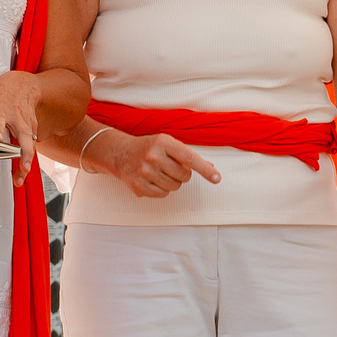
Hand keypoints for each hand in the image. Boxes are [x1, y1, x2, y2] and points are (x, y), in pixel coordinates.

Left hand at [0, 72, 45, 183]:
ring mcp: (26, 123)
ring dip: (27, 159)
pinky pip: (32, 144)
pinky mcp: (32, 128)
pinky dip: (29, 157)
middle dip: (24, 152)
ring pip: (30, 143)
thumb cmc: (1, 91)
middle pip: (22, 135)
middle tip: (22, 167)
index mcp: (0, 108)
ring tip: (22, 174)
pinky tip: (24, 169)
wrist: (24, 83)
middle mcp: (16, 116)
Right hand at [88, 130, 220, 198]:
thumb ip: (188, 155)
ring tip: (161, 172)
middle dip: (182, 174)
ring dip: (172, 182)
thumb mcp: (167, 144)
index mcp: (163, 142)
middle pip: (184, 176)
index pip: (189, 158)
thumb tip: (211, 168)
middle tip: (171, 167)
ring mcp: (144, 171)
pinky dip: (162, 189)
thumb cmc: (149, 147)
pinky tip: (153, 179)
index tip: (216, 178)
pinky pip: (162, 194)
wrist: (120, 153)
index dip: (205, 169)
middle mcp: (153, 156)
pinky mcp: (138, 185)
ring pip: (174, 187)